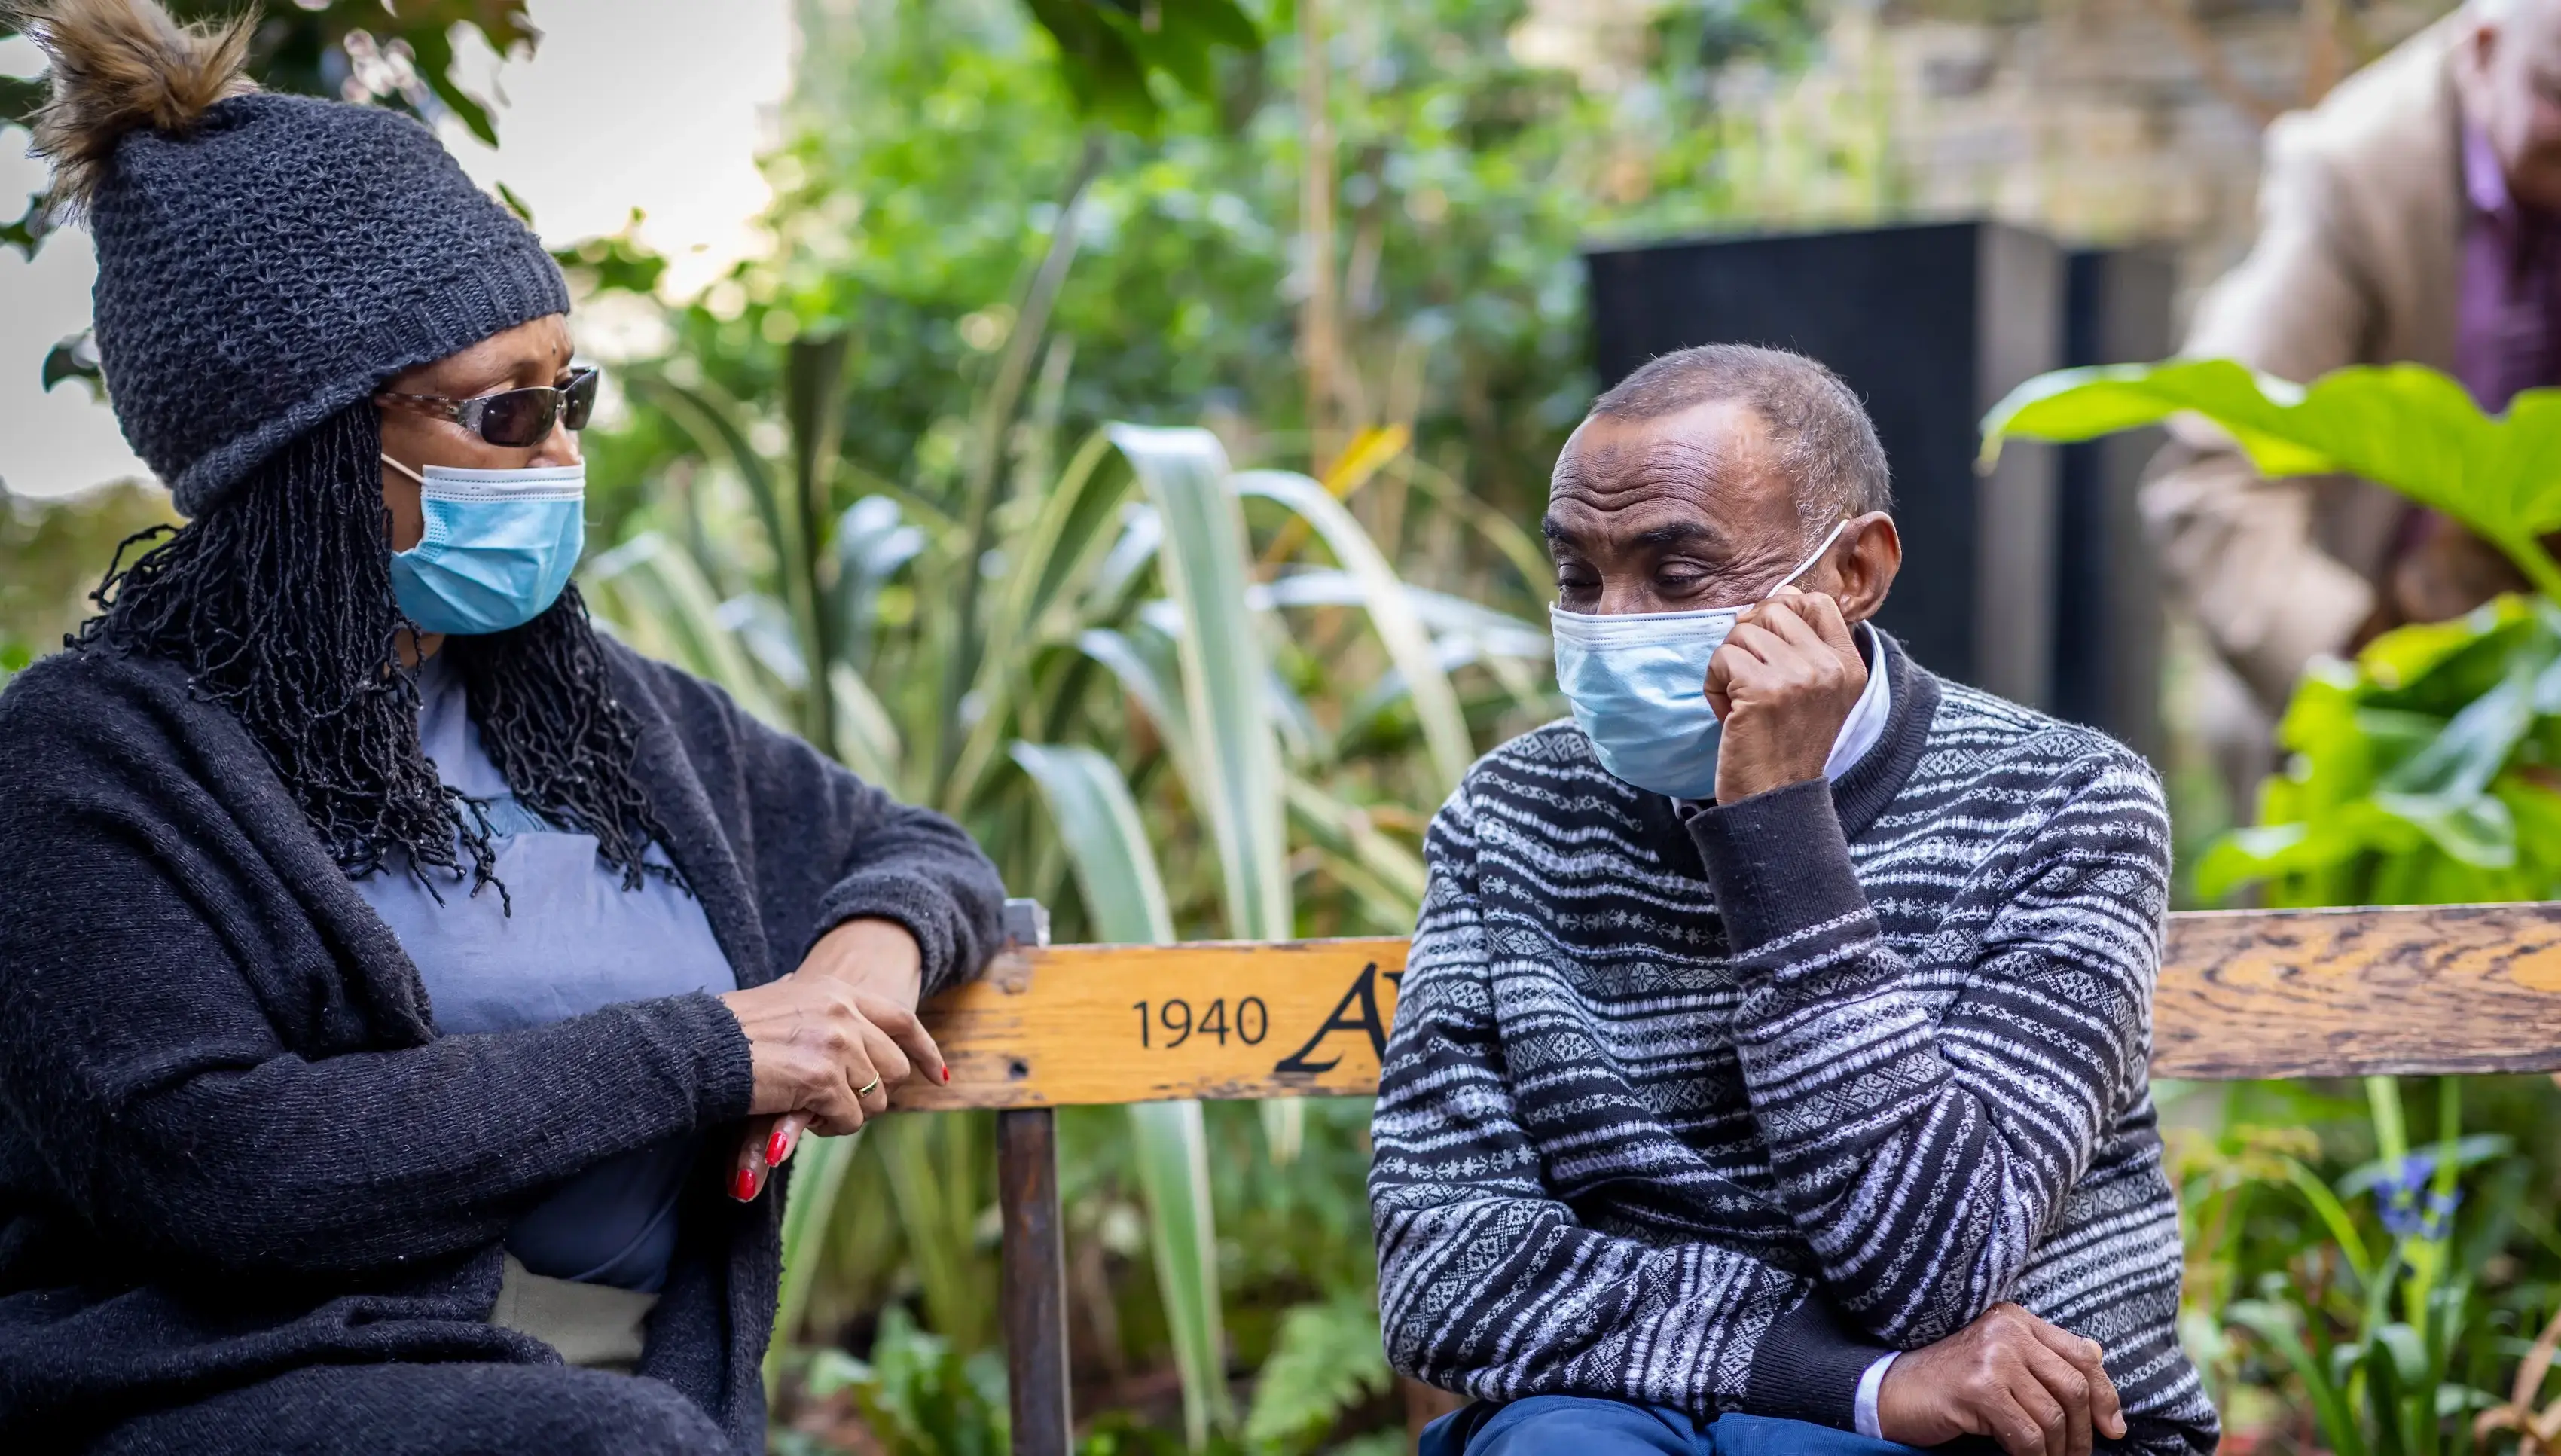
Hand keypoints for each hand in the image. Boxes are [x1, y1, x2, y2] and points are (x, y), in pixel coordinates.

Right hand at [730, 919, 932, 1199]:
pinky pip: (850, 1119)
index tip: (937, 1076)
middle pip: (894, 1066)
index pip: (900, 1019)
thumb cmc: (728, 1029)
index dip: (923, 1051)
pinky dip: (831, 1126)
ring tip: (811, 1109)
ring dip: (847, 1113)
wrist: (698, 1043)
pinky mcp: (822, 1079)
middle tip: (836, 1102)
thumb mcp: (781, 1003)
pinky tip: (803, 1117)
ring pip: (875, 1098)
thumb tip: (832, 1016)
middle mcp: (844, 1013)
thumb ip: (814, 1010)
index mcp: (835, 990)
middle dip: (871, 1092)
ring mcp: (837, 1044)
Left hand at [1702, 586, 1865, 802]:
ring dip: (1729, 666)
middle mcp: (1830, 667)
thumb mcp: (1813, 693)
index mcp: (1849, 665)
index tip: (1769, 651)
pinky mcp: (1764, 689)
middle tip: (1751, 684)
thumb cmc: (1784, 746)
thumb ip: (1804, 644)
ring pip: (1742, 631)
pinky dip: (1714, 685)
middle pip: (1773, 609)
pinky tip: (1729, 714)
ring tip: (1741, 704)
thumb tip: (1782, 594)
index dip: (1781, 613)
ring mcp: (1800, 676)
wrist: (1775, 801)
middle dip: (1749, 642)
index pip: (1816, 602)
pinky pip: (1722, 657)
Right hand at [1875, 1303, 2124, 1455]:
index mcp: (2016, 1319)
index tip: (2113, 1428)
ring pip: (2053, 1415)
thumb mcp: (2001, 1359)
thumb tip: (2098, 1357)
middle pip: (2073, 1386)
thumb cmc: (1952, 1381)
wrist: (1893, 1391)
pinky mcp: (1978, 1387)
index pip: (2082, 1355)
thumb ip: (2044, 1355)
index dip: (2105, 1396)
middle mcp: (2007, 1331)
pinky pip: (2027, 1434)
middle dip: (2083, 1432)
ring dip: (2058, 1451)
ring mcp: (1992, 1357)